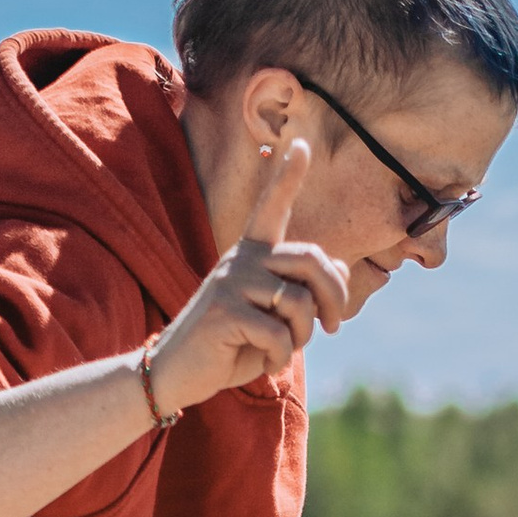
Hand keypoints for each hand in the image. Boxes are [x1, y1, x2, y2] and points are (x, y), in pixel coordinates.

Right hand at [140, 134, 348, 422]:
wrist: (176, 373)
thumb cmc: (230, 346)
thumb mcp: (273, 319)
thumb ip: (304, 294)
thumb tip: (342, 268)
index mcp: (251, 255)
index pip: (271, 209)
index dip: (287, 177)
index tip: (300, 143)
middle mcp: (240, 259)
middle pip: (311, 258)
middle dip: (334, 297)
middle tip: (332, 327)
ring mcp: (230, 282)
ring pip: (299, 301)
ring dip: (304, 336)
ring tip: (285, 349)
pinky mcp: (224, 312)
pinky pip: (279, 333)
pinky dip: (281, 357)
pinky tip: (266, 364)